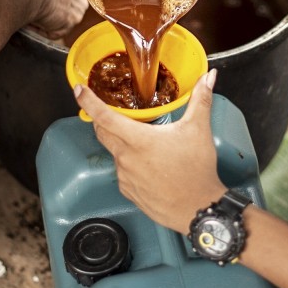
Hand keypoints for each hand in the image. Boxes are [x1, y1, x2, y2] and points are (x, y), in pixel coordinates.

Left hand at [74, 70, 226, 232]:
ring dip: (122, 143)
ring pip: (115, 152)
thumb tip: (208, 77)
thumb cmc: (197, 172)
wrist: (198, 210)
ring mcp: (125, 176)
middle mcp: (126, 158)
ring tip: (145, 143)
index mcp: (139, 140)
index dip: (88, 101)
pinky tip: (149, 164)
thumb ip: (201, 100)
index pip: (104, 117)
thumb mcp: (199, 130)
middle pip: (102, 132)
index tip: (78, 90)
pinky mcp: (128, 191)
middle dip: (103, 120)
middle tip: (114, 111)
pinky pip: (122, 171)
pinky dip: (129, 162)